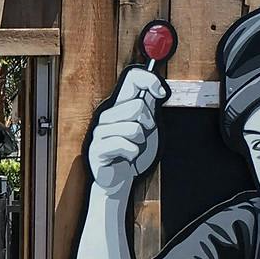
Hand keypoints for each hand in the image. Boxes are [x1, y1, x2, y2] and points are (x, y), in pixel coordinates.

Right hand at [86, 67, 167, 196]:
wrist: (118, 178)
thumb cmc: (131, 152)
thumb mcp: (144, 127)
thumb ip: (147, 108)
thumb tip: (158, 90)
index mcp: (117, 107)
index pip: (132, 80)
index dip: (149, 80)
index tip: (162, 93)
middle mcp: (106, 116)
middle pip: (137, 106)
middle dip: (148, 123)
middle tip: (141, 136)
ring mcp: (99, 132)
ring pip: (134, 128)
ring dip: (140, 142)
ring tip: (132, 148)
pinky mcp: (97, 150)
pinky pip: (126, 146)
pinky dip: (132, 154)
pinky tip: (126, 157)